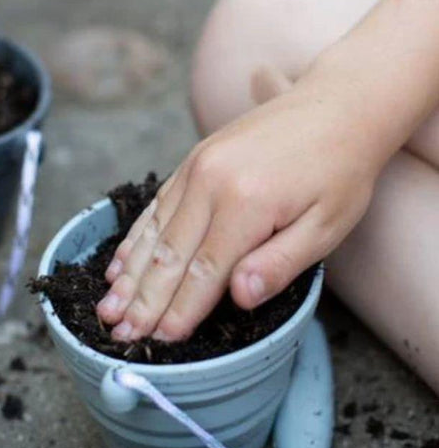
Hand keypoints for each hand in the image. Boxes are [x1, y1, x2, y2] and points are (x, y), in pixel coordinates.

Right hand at [97, 77, 377, 341]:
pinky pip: (156, 206)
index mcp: (246, 204)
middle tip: (120, 334)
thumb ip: (279, 264)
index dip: (180, 311)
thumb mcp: (327, 226)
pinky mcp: (193, 161)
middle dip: (144, 301)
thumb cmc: (339, 171)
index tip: (158, 342)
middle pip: (169, 256)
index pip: (204, 272)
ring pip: (154, 233)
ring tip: (107, 307)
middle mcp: (210, 182)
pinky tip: (119, 263)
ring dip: (130, 275)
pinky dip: (135, 239)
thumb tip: (238, 297)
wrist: (337, 105)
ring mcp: (196, 167)